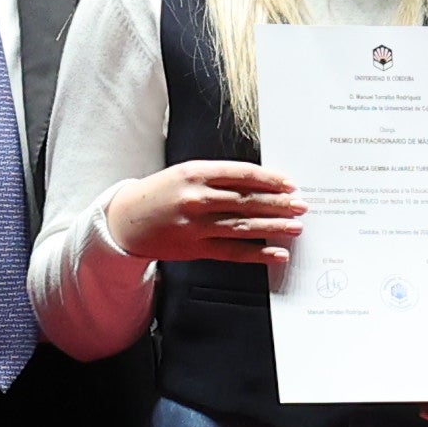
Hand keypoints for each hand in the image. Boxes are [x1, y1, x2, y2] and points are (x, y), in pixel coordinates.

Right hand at [100, 160, 303, 269]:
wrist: (126, 220)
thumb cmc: (160, 193)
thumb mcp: (185, 173)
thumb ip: (218, 177)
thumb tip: (258, 184)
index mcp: (196, 172)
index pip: (242, 174)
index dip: (270, 179)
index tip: (289, 185)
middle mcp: (197, 198)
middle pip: (247, 200)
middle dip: (278, 204)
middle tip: (301, 206)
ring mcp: (196, 225)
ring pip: (243, 226)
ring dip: (273, 227)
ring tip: (296, 227)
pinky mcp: (195, 248)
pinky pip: (232, 251)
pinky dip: (257, 253)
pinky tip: (276, 253)